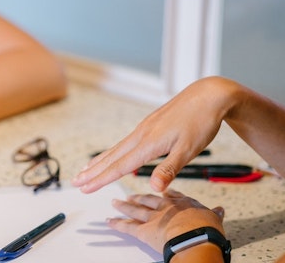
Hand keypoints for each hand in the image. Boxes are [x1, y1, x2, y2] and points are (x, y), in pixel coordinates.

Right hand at [72, 77, 237, 192]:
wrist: (209, 95)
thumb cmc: (201, 122)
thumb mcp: (189, 149)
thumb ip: (169, 169)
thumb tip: (153, 189)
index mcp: (149, 143)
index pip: (120, 166)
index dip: (101, 179)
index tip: (84, 188)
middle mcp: (142, 134)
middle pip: (112, 156)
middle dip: (93, 171)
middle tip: (74, 181)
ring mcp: (145, 128)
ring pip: (117, 148)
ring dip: (100, 161)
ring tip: (85, 170)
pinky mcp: (150, 125)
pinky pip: (126, 142)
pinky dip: (114, 151)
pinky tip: (113, 154)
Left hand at [108, 189, 224, 252]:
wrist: (195, 239)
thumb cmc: (206, 230)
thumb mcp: (214, 219)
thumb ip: (214, 214)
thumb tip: (220, 210)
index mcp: (183, 203)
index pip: (172, 195)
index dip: (165, 193)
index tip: (161, 190)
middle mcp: (165, 208)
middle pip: (149, 200)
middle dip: (139, 197)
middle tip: (131, 195)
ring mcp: (153, 218)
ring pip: (135, 210)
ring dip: (124, 206)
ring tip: (115, 203)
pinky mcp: (144, 231)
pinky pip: (127, 227)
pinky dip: (117, 224)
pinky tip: (109, 221)